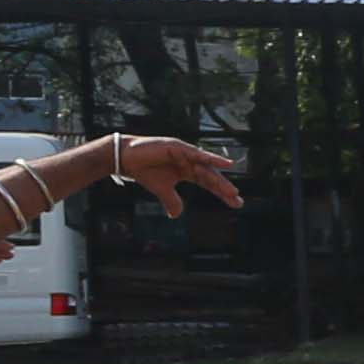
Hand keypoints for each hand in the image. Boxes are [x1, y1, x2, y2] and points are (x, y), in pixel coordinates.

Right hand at [111, 135, 241, 214]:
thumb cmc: (145, 171)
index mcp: (188, 171)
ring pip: (206, 167)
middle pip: (211, 176)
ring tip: (232, 190)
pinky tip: (225, 164)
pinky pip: (197, 154)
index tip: (236, 203)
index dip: (222, 192)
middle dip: (224, 188)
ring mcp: (185, 153)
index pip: (209, 183)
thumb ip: (171, 200)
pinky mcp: (178, 147)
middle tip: (236, 199)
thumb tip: (176, 216)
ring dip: (219, 178)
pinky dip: (210, 158)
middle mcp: (190, 161)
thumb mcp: (161, 189)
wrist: (126, 159)